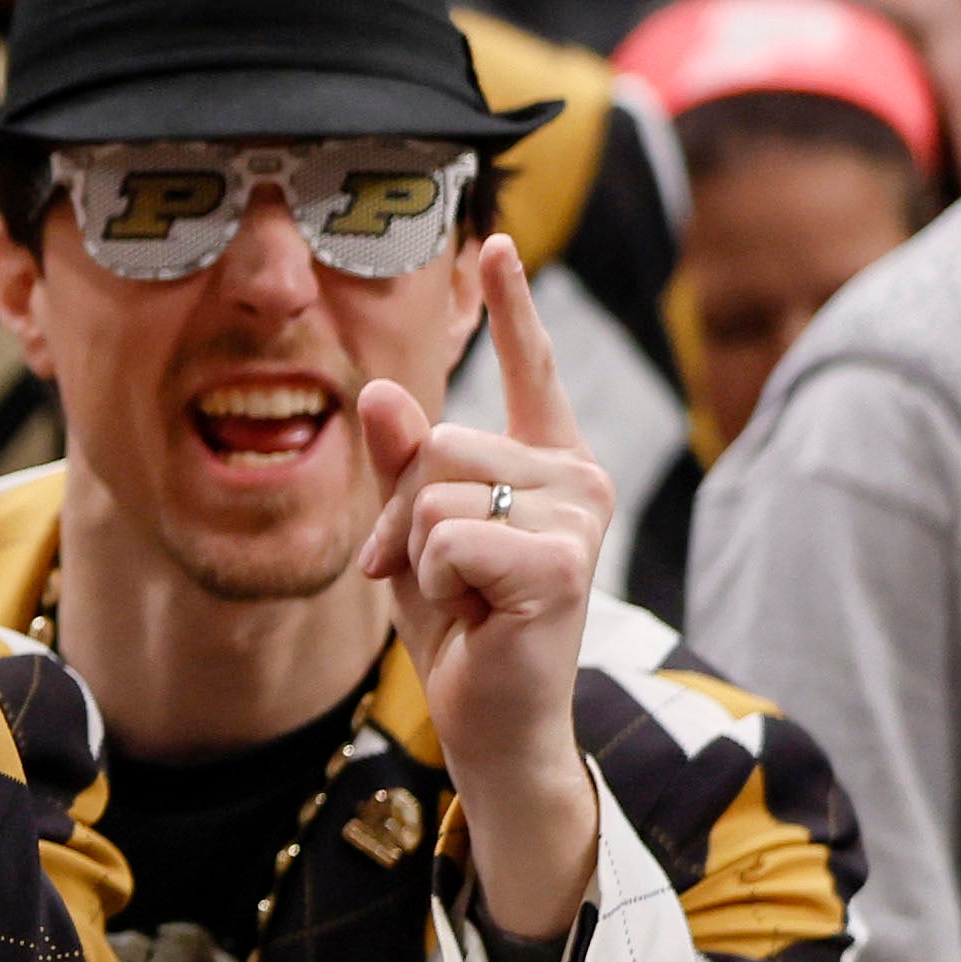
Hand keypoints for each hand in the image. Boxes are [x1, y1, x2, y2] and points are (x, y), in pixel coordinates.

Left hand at [356, 236, 608, 936]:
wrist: (489, 719)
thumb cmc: (459, 628)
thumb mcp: (413, 536)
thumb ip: (401, 465)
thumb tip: (384, 392)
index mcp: (545, 463)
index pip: (527, 371)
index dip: (510, 307)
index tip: (494, 242)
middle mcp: (575, 477)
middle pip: (439, 441)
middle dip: (399, 512)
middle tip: (426, 575)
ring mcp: (576, 516)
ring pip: (435, 485)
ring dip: (415, 549)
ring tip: (459, 596)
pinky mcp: (559, 561)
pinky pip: (446, 536)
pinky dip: (435, 580)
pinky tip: (476, 615)